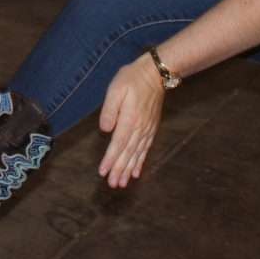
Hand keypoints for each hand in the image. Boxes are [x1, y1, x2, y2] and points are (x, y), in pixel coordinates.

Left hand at [98, 54, 164, 187]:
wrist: (156, 73)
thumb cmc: (132, 78)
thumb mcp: (116, 89)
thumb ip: (110, 110)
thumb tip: (105, 129)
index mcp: (130, 120)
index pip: (118, 144)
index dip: (110, 160)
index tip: (103, 172)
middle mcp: (140, 128)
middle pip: (128, 153)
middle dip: (119, 170)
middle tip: (112, 184)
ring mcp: (147, 129)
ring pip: (137, 154)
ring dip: (129, 169)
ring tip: (122, 183)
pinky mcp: (152, 128)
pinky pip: (146, 149)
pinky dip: (140, 162)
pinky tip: (136, 172)